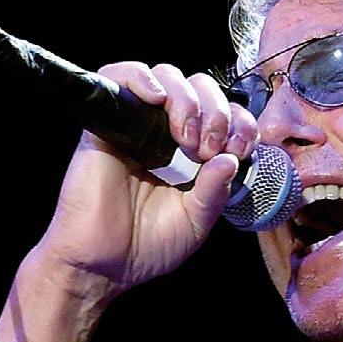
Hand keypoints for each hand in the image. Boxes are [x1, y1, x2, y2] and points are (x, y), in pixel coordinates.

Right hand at [34, 60, 257, 299]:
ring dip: (187, 99)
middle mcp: (168, 135)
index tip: (239, 150)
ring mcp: (137, 127)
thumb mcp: (196, 222)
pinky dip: (143, 77)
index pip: (226, 116)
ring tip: (187, 138)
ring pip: (167, 77)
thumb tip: (230, 158)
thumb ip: (215, 191)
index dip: (240, 123)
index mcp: (196, 155)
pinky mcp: (105, 125)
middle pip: (201, 89)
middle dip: (217, 111)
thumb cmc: (148, 247)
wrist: (103, 265)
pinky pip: (118, 76)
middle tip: (209, 149)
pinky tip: (158, 100)